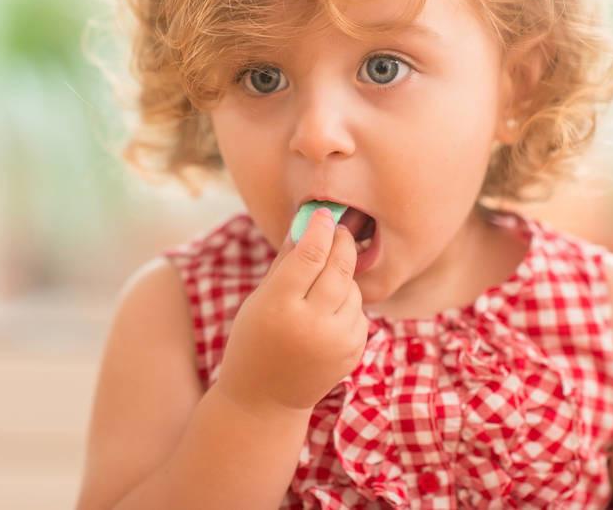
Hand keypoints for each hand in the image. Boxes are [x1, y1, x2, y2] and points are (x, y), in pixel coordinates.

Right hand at [215, 208, 369, 413]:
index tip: (324, 214)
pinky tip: (328, 310)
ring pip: (353, 290)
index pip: (310, 255)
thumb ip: (285, 262)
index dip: (321, 229)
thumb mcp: (259, 299)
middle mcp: (311, 325)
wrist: (264, 399)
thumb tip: (307, 223)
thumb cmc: (254, 339)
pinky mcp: (352, 353)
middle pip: (339, 268)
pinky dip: (347, 304)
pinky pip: (358, 313)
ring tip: (323, 281)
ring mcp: (336, 342)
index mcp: (280, 307)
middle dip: (342, 243)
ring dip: (343, 277)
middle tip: (340, 229)